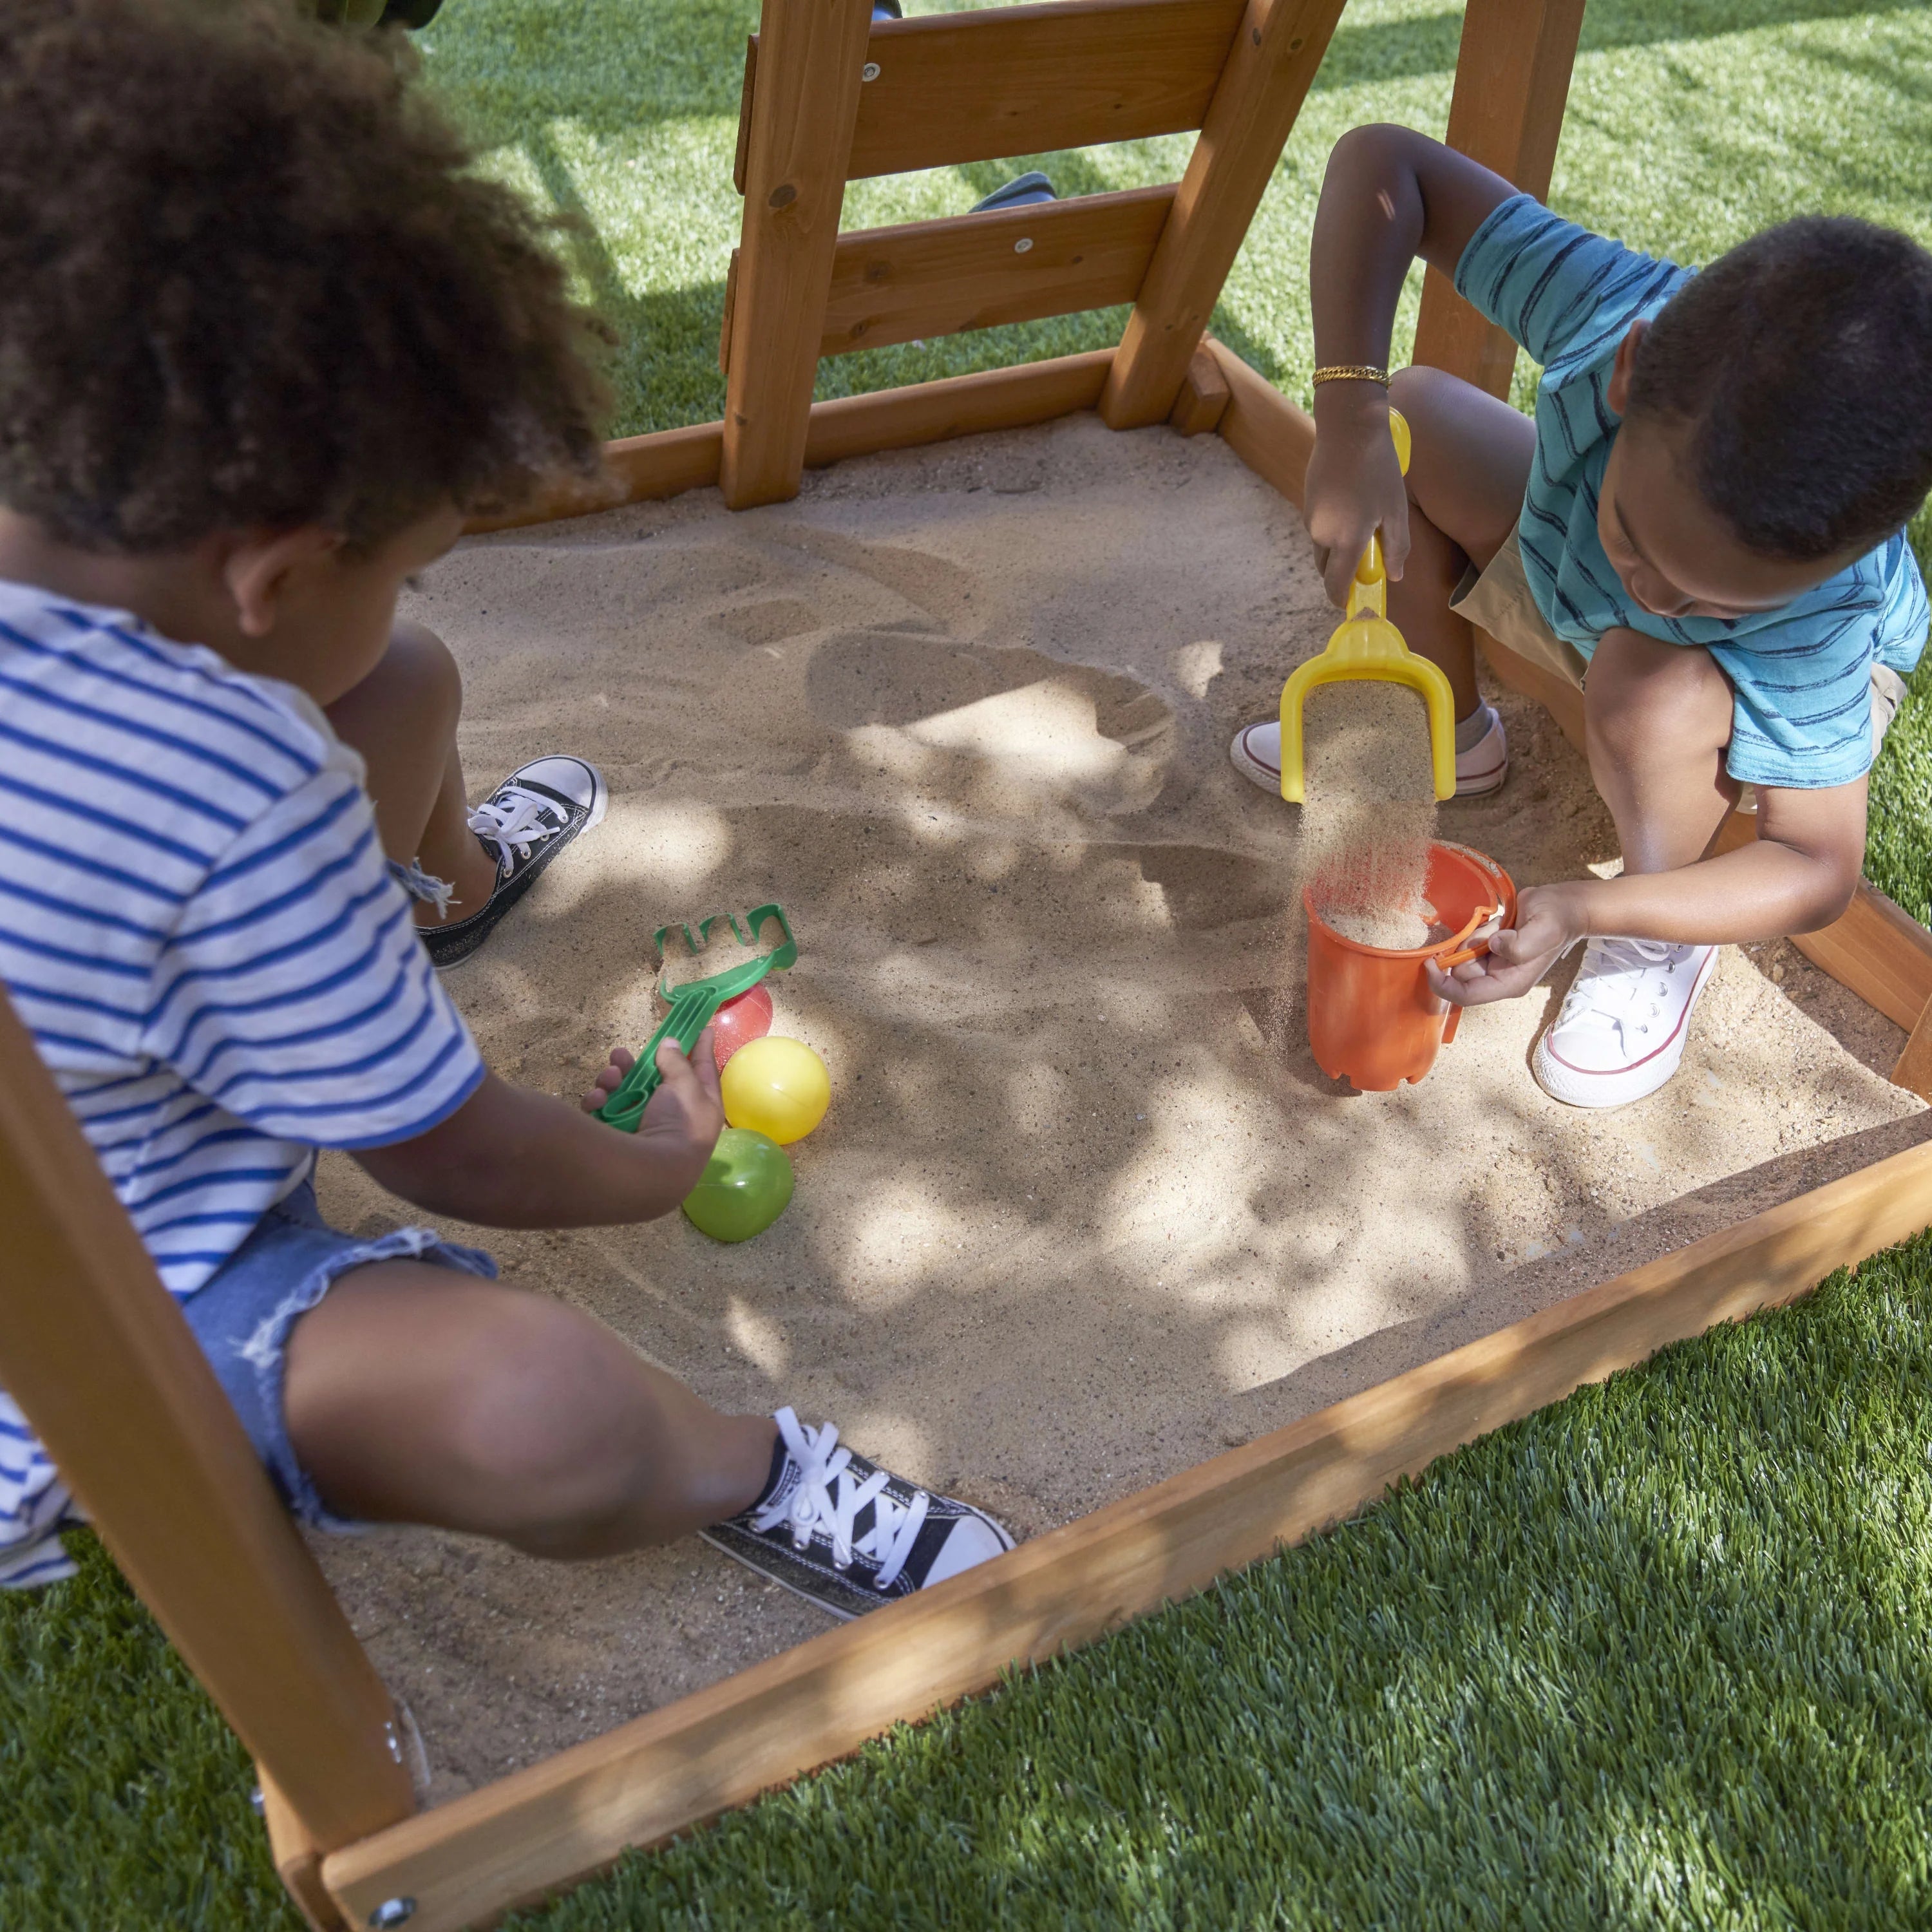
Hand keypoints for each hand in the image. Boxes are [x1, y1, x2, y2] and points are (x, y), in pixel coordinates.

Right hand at [581, 1030, 724, 1195]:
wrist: (652, 1172)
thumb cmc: (679, 1125)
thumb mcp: (686, 1086)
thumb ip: (677, 1063)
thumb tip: (671, 1044)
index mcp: (700, 1103)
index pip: (702, 1068)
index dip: (701, 1047)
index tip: (704, 1026)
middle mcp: (673, 1114)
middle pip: (652, 1078)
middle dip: (632, 1064)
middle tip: (618, 1056)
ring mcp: (644, 1126)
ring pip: (623, 1092)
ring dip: (611, 1080)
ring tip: (608, 1079)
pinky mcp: (619, 1137)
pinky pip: (606, 1111)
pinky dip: (599, 1102)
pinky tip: (597, 1101)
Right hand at [1302, 391, 1409, 607]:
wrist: (1348, 428)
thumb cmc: (1378, 468)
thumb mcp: (1396, 510)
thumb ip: (1397, 547)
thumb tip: (1395, 575)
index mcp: (1346, 540)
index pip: (1336, 584)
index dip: (1341, 598)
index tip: (1348, 604)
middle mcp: (1322, 535)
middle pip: (1327, 568)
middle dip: (1340, 572)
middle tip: (1364, 561)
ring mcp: (1310, 519)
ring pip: (1322, 547)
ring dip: (1337, 548)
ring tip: (1361, 524)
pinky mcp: (1306, 503)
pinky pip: (1318, 527)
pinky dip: (1331, 528)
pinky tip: (1350, 505)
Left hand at [1425, 883, 1587, 1007]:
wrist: (1564, 905)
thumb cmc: (1557, 919)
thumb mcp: (1544, 930)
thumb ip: (1521, 944)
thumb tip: (1494, 944)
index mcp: (1510, 983)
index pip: (1466, 996)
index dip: (1443, 984)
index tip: (1430, 963)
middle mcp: (1499, 977)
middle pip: (1459, 973)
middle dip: (1465, 950)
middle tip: (1489, 931)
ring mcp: (1494, 964)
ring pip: (1462, 955)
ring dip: (1474, 937)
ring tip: (1500, 925)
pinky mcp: (1490, 949)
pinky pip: (1469, 941)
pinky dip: (1477, 930)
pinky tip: (1498, 922)